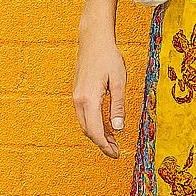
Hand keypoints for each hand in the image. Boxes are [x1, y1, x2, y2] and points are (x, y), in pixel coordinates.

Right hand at [73, 26, 127, 157]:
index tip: (116, 154)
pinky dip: (94, 125)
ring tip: (113, 140)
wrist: (93, 40)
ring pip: (85, 124)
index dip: (105, 146)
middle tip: (117, 150)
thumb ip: (118, 106)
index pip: (95, 131)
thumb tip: (118, 128)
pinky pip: (84, 116)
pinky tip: (105, 126)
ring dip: (97, 135)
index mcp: (89, 99)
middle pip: (88, 131)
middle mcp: (79, 101)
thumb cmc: (108, 57)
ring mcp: (76, 97)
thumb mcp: (118, 81)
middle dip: (101, 143)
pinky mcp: (78, 93)